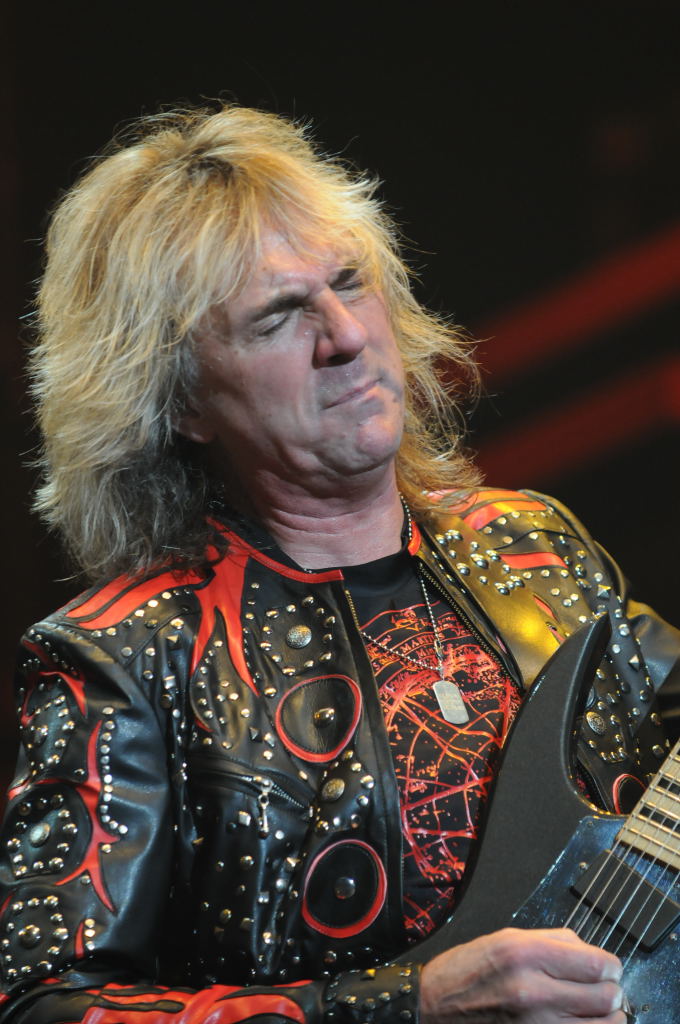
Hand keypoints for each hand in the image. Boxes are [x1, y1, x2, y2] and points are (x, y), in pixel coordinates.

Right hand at [420, 927, 624, 1022]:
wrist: (434, 1008)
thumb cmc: (467, 972)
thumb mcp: (507, 937)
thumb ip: (553, 940)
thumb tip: (590, 951)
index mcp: (526, 955)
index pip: (596, 964)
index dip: (610, 966)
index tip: (608, 967)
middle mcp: (533, 992)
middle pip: (605, 997)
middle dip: (611, 990)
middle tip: (603, 987)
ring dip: (606, 1017)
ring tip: (594, 1009)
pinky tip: (580, 1023)